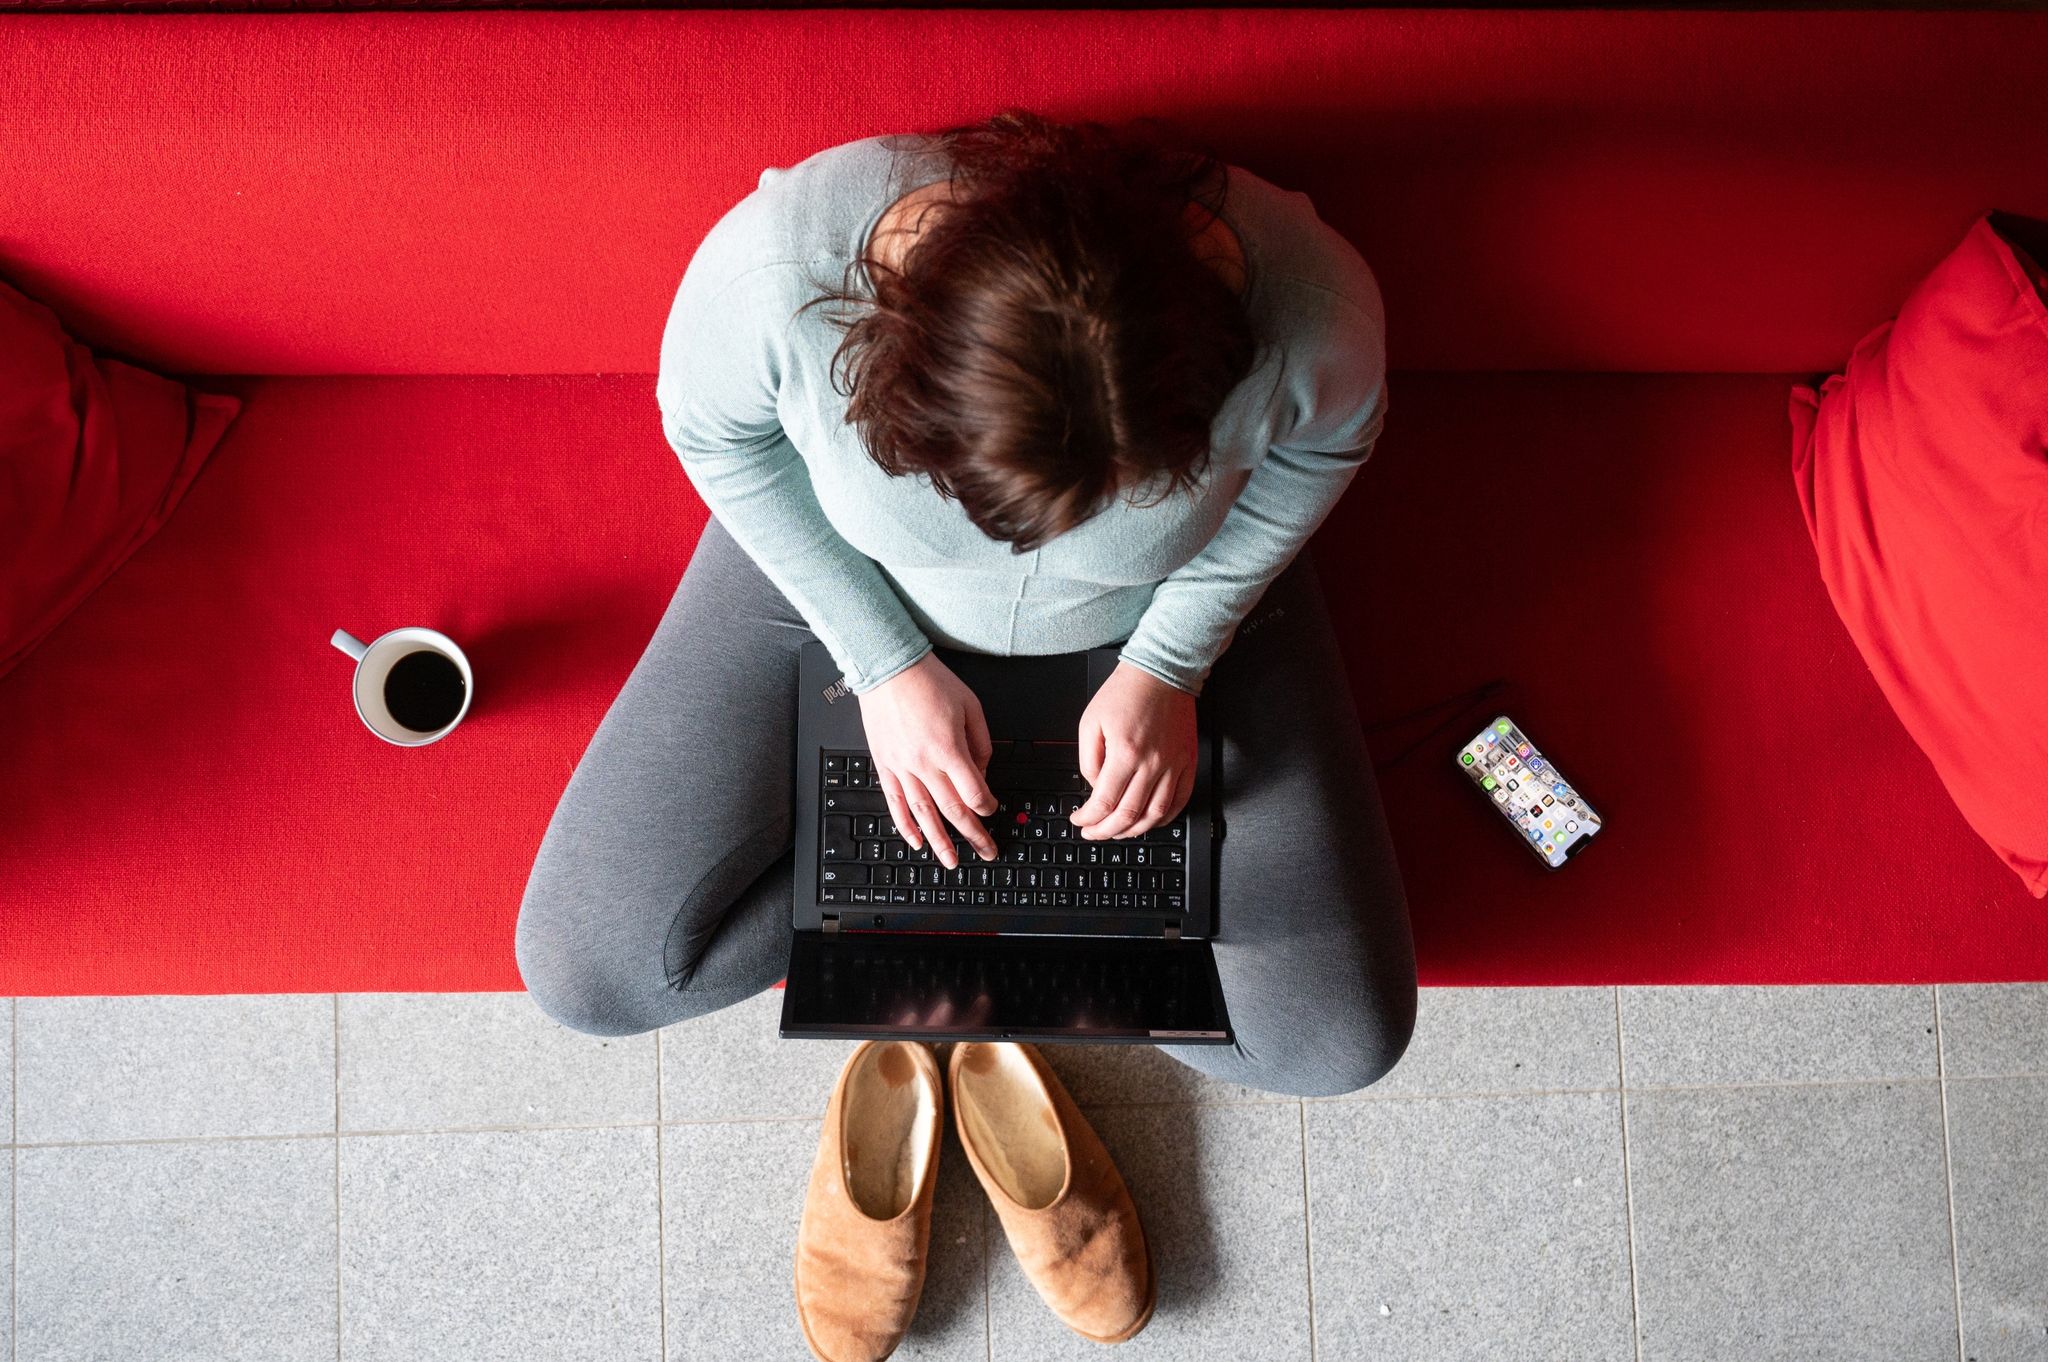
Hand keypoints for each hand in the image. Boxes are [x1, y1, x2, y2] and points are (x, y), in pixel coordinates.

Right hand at [856, 653, 999, 866]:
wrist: (889, 669)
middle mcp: (924, 764)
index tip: (993, 808)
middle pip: (953, 810)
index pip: (974, 793)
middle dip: (973, 835)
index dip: (988, 806)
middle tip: (986, 850)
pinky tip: (916, 841)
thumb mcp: (971, 707)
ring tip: (951, 860)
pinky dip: (905, 825)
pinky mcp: (885, 765)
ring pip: (923, 814)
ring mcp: (902, 767)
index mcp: (949, 749)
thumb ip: (981, 744)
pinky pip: (895, 803)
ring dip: (940, 841)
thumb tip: (982, 773)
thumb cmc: (930, 682)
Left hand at [1071, 661, 1197, 839]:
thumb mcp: (1090, 722)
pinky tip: (1150, 821)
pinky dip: (1164, 818)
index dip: (1088, 819)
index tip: (1079, 820)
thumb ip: (1088, 760)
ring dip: (1134, 830)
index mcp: (1124, 752)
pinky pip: (1180, 800)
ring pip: (1155, 814)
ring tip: (1118, 831)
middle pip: (1128, 814)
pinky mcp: (1188, 762)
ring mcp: (1173, 765)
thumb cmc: (1125, 692)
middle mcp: (1152, 763)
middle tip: (1093, 833)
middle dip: (1106, 831)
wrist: (1161, 672)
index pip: (1104, 802)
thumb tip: (1095, 787)